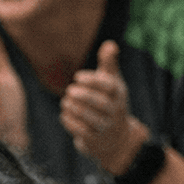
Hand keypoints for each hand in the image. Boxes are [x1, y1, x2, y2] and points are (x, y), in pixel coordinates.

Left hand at [60, 40, 145, 173]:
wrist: (116, 138)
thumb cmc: (110, 102)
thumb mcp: (112, 83)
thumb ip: (109, 64)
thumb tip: (109, 44)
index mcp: (119, 94)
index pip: (110, 86)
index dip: (93, 80)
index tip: (77, 76)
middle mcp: (115, 111)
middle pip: (101, 103)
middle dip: (83, 96)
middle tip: (69, 90)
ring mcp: (106, 127)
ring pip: (92, 119)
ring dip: (75, 109)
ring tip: (65, 101)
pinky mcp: (95, 140)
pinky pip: (83, 132)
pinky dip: (71, 123)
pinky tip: (64, 114)